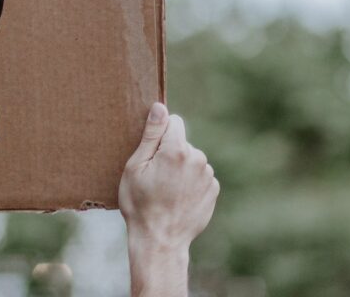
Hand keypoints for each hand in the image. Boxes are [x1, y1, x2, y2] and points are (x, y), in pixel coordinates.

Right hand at [119, 102, 219, 296]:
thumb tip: (159, 107)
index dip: (160, 134)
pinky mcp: (213, 190)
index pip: (173, 122)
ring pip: (192, 160)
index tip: (151, 153)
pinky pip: (200, 176)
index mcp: (176, 150)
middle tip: (155, 178)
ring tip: (166, 191)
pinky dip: (191, 183)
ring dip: (181, 169)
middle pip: (182, 142)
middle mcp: (197, 159)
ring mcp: (208, 176)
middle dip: (170, 153)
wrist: (160, 241)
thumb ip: (151, 135)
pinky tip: (178, 198)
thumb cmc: (140, 204)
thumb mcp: (135, 167)